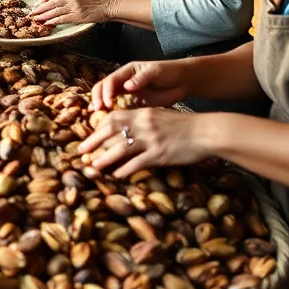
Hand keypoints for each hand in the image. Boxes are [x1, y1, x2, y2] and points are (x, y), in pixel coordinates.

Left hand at [30, 0, 111, 24]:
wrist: (107, 6)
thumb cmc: (97, 3)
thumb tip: (61, 6)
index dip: (45, 2)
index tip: (38, 6)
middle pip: (51, 3)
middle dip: (40, 8)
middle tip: (32, 13)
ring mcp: (74, 6)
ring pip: (54, 11)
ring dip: (43, 15)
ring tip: (36, 18)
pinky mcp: (77, 15)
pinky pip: (61, 18)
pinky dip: (53, 21)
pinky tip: (47, 23)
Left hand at [78, 107, 212, 178]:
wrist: (207, 132)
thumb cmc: (185, 125)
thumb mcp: (161, 116)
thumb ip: (143, 120)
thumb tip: (127, 128)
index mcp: (143, 113)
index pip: (113, 117)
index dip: (98, 127)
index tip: (89, 135)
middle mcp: (144, 124)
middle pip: (111, 131)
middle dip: (94, 142)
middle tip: (81, 151)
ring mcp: (151, 139)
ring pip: (121, 148)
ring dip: (105, 158)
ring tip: (94, 167)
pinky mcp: (160, 154)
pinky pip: (137, 163)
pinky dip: (125, 170)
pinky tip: (117, 175)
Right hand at [88, 59, 191, 111]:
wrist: (183, 81)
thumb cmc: (169, 72)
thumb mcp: (156, 71)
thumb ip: (142, 78)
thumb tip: (127, 86)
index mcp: (127, 71)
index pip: (110, 80)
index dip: (106, 91)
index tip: (107, 103)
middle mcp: (124, 81)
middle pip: (103, 88)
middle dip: (98, 98)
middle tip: (97, 111)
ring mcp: (128, 93)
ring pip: (108, 98)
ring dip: (101, 106)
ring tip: (96, 117)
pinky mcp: (134, 104)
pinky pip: (120, 109)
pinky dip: (111, 114)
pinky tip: (107, 123)